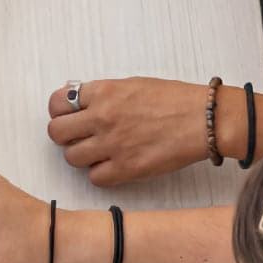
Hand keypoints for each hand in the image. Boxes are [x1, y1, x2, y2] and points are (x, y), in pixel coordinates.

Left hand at [47, 77, 209, 185]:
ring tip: (99, 151)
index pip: (58, 103)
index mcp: (104, 91)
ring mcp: (112, 145)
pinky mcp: (126, 169)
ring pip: (72, 157)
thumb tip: (80, 102)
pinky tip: (114, 164)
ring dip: (82, 156)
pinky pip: (94, 177)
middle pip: (57, 132)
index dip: (60, 111)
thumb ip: (104, 94)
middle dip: (65, 135)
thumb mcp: (133, 84)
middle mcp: (102, 117)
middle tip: (79, 136)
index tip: (68, 116)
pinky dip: (101, 173)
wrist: (205, 120)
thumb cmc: (175, 100)